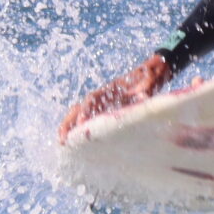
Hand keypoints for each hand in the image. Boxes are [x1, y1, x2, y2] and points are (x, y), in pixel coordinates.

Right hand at [57, 52, 173, 139]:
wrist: (151, 71)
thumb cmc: (149, 77)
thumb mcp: (149, 82)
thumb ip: (144, 89)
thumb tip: (142, 95)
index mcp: (110, 89)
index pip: (93, 99)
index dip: (86, 111)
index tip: (81, 124)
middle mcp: (102, 95)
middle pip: (79, 107)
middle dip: (69, 122)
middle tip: (62, 138)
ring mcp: (101, 102)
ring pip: (79, 113)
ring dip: (69, 125)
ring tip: (61, 141)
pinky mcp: (105, 109)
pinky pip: (87, 118)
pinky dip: (78, 127)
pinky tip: (73, 140)